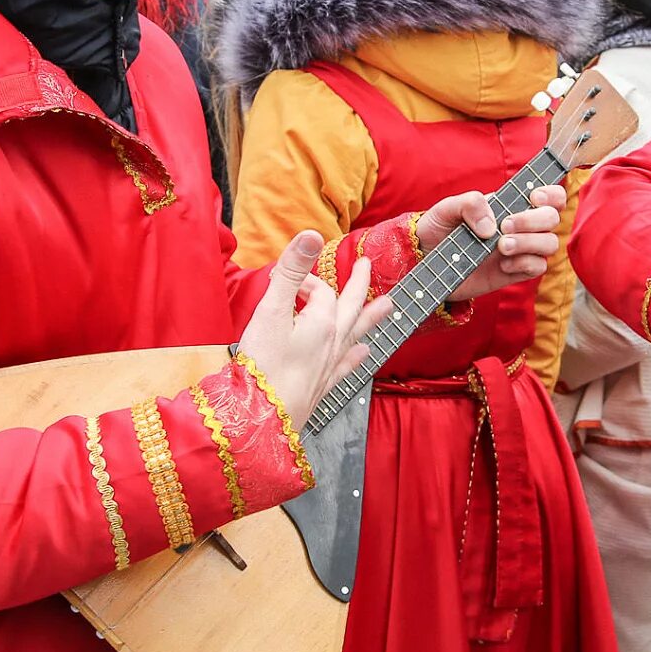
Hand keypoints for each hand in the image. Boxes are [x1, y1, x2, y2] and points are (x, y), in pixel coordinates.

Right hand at [236, 231, 391, 428]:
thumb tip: (312, 235)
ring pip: (356, 334)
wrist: (261, 417)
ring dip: (371, 317)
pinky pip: (346, 366)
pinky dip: (356, 356)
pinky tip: (364, 353)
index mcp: (323, 322)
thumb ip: (291, 271)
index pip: (321, 292)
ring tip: (388, 306)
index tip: (283, 282)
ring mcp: (330, 365)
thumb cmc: (263, 366)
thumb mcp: (271, 311)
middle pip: (351, 306)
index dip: (304, 281)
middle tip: (366, 266)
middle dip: (357, 284)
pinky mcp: (322, 386)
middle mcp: (333, 342)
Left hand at [419, 186, 565, 301]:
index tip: (533, 197)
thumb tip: (492, 226)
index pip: (549, 195)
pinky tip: (503, 264)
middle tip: (505, 226)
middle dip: (533, 220)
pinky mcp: (514, 272)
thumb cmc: (438, 229)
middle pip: (552, 218)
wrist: (424, 260)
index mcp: (510, 204)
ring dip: (530, 243)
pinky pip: (537, 267)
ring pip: (550, 244)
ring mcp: (519, 250)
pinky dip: (524, 263)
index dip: (551, 194)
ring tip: (501, 246)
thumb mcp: (447, 209)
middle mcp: (520, 226)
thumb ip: (470, 204)